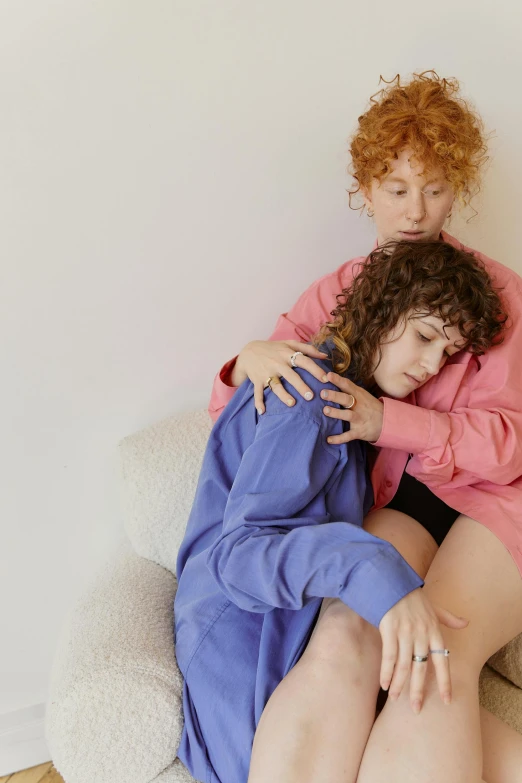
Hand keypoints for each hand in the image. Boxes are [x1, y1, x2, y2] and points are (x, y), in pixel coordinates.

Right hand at [232, 340, 328, 413]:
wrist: (249, 351)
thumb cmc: (273, 348)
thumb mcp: (289, 344)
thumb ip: (308, 349)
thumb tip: (325, 356)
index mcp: (287, 354)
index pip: (303, 361)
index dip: (315, 369)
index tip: (325, 379)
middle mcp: (277, 364)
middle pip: (291, 376)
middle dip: (300, 386)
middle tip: (311, 396)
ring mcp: (266, 373)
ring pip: (275, 385)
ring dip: (283, 395)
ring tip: (292, 403)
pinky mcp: (257, 380)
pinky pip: (257, 393)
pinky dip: (258, 402)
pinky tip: (262, 411)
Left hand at [321, 372, 383, 442]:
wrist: (388, 423)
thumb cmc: (371, 407)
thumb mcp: (363, 395)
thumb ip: (350, 390)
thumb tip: (333, 380)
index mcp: (359, 395)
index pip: (348, 386)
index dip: (338, 380)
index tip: (328, 375)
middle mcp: (359, 406)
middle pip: (346, 399)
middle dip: (334, 396)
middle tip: (323, 393)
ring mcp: (359, 419)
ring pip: (347, 415)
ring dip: (336, 413)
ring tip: (325, 410)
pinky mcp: (359, 432)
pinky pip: (348, 436)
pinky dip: (338, 438)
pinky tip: (328, 440)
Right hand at [378, 588, 468, 712]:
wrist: (392, 580)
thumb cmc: (412, 595)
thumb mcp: (433, 607)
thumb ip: (448, 618)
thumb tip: (466, 623)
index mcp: (434, 630)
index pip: (443, 661)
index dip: (445, 681)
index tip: (447, 700)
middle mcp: (421, 634)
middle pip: (422, 668)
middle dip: (418, 690)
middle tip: (416, 709)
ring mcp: (405, 632)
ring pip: (404, 665)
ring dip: (399, 684)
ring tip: (396, 699)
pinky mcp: (389, 629)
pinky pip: (389, 656)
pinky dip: (386, 672)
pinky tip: (384, 684)